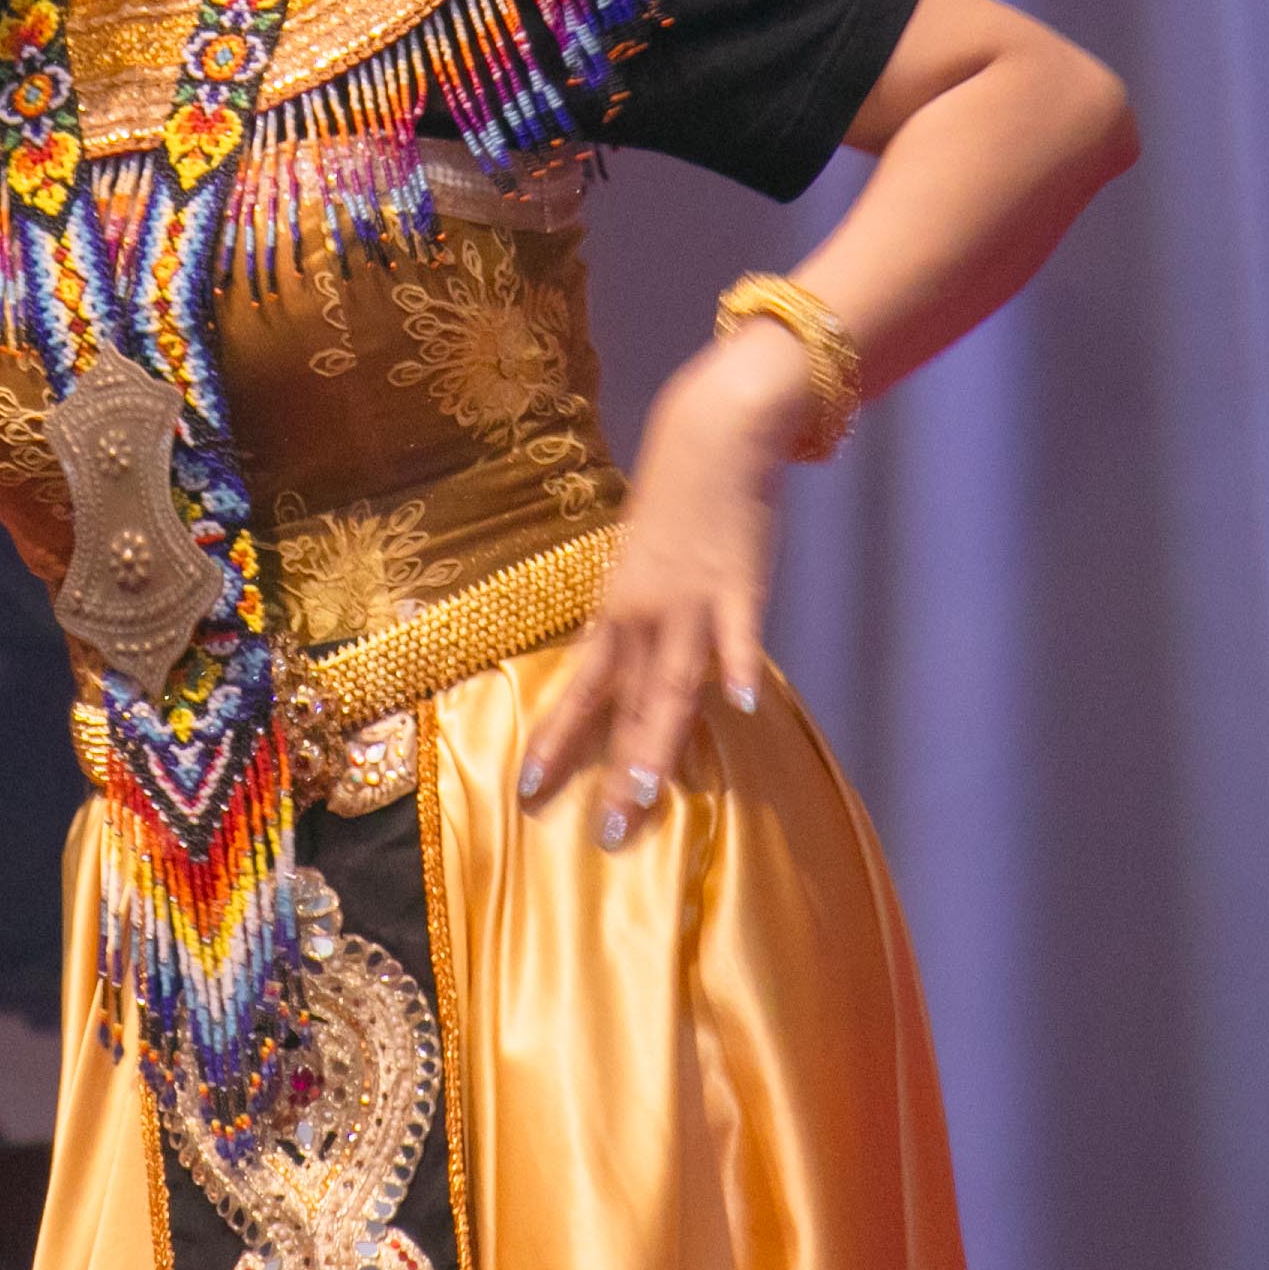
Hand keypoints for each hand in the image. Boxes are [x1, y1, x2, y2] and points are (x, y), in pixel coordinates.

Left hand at [517, 323, 805, 847]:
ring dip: (659, 739)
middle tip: (602, 831)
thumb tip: (627, 680)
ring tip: (649, 792)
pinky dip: (736, 665)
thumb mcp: (638, 570)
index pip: (577, 688)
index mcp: (614, 613)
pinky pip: (736, 633)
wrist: (710, 438)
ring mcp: (690, 602)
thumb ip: (638, 629)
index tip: (527, 789)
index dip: (555, 739)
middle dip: (612, 769)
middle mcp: (643, 615)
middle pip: (623, 704)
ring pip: (670, 683)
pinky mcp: (739, 583)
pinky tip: (742, 705)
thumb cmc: (673, 510)